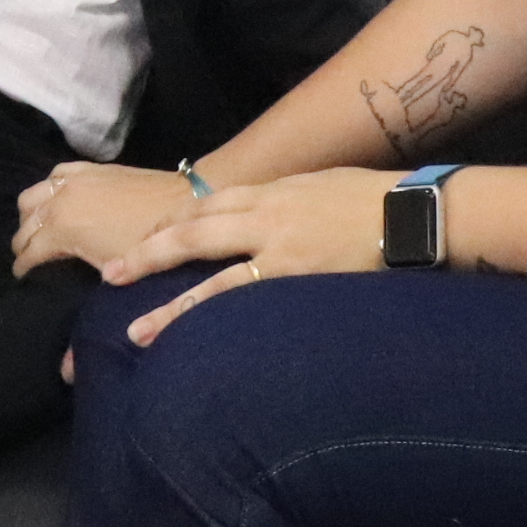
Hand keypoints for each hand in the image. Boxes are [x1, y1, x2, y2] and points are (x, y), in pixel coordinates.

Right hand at [12, 160, 201, 275]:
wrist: (179, 205)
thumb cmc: (148, 244)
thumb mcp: (110, 268)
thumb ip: (78, 270)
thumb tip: (62, 275)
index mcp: (61, 228)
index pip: (29, 251)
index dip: (23, 267)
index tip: (21, 277)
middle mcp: (59, 200)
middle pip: (25, 222)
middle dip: (22, 242)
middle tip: (27, 256)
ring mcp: (73, 179)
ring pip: (33, 195)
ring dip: (30, 214)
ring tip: (37, 228)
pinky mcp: (88, 168)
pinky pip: (55, 174)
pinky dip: (49, 188)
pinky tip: (56, 198)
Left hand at [97, 167, 402, 344]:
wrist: (414, 212)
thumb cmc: (377, 198)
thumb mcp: (322, 185)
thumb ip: (288, 200)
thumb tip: (267, 215)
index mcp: (273, 190)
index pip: (208, 203)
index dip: (172, 220)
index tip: (149, 236)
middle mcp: (265, 215)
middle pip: (192, 231)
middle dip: (148, 252)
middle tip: (111, 274)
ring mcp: (278, 249)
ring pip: (208, 274)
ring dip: (168, 305)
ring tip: (134, 331)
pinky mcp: (297, 279)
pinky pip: (243, 299)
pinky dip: (211, 317)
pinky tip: (188, 341)